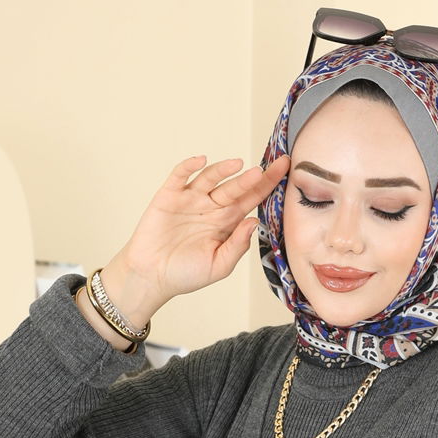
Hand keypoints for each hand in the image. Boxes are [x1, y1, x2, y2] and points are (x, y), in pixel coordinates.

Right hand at [120, 152, 290, 304]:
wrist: (151, 276)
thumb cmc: (185, 274)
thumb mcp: (219, 266)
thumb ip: (237, 245)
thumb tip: (254, 221)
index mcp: (227, 223)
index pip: (251, 200)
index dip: (267, 186)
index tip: (286, 171)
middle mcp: (212, 208)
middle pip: (236, 187)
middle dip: (254, 177)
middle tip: (272, 166)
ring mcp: (191, 199)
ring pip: (211, 178)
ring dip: (224, 170)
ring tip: (239, 165)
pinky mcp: (169, 195)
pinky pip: (180, 175)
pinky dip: (189, 166)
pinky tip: (202, 161)